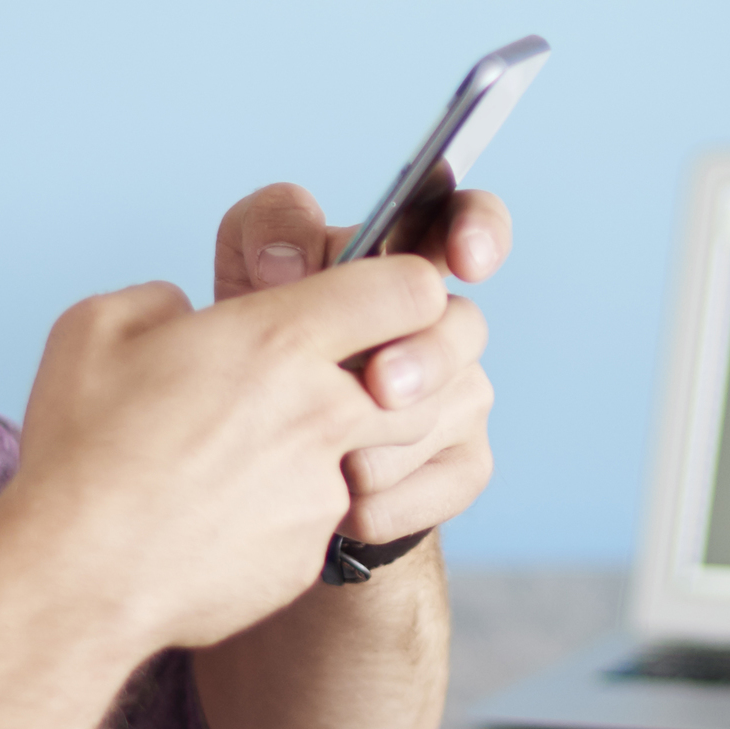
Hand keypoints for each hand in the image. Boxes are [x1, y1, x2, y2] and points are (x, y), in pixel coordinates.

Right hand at [2, 254, 448, 654]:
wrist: (75, 578)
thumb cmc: (80, 450)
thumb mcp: (98, 329)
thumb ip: (161, 302)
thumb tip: (183, 315)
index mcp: (278, 340)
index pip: (412, 289)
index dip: (404, 292)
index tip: (367, 307)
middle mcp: (322, 412)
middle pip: (424, 380)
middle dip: (395, 376)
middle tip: (327, 382)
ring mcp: (323, 490)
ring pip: (378, 453)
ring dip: (347, 444)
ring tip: (263, 452)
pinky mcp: (310, 553)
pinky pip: (323, 518)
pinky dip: (290, 512)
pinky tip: (225, 517)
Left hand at [214, 184, 505, 546]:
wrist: (260, 463)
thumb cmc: (261, 349)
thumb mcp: (247, 272)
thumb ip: (270, 233)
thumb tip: (288, 263)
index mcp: (403, 267)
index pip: (468, 222)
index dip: (481, 230)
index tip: (468, 257)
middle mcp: (445, 329)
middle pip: (464, 326)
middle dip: (425, 358)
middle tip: (380, 385)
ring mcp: (462, 398)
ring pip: (445, 414)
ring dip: (376, 443)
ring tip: (319, 461)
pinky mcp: (465, 467)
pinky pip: (437, 486)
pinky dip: (377, 502)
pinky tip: (339, 506)